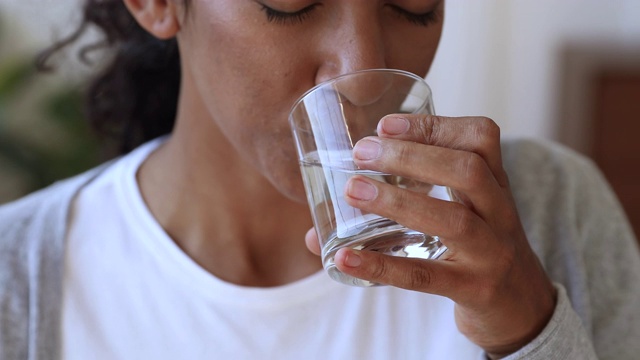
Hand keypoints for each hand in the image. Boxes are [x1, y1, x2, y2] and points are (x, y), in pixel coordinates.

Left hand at [305, 115, 556, 356]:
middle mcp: (499, 213)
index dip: (434, 124)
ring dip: (397, 201)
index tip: (385, 124)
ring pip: (452, 220)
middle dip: (410, 155)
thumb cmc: (479, 249)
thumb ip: (407, 205)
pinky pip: (426, 277)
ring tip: (353, 189)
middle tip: (361, 152)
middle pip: (467, 171)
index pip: (482, 138)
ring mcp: (490, 253)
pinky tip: (345, 258)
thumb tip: (316, 227)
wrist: (523, 307)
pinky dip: (381, 266)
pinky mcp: (474, 290)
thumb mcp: (464, 214)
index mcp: (495, 185)